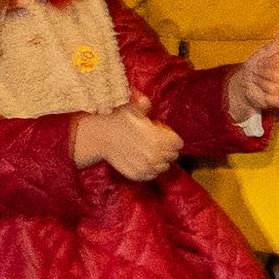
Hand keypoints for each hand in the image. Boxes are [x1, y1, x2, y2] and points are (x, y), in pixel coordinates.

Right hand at [68, 104, 183, 180]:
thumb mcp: (132, 108)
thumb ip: (144, 105)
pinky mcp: (138, 175)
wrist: (100, 137)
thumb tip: (147, 102)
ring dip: (160, 160)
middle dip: (167, 149)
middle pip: (173, 156)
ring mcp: (146, 167)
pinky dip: (150, 170)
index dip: (172, 138)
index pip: (178, 144)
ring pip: (164, 167)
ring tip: (150, 152)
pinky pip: (152, 176)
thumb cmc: (117, 121)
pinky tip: (143, 161)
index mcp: (159, 140)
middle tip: (156, 143)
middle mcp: (155, 156)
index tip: (164, 135)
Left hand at [226, 31, 278, 117]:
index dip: (268, 62)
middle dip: (263, 74)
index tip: (258, 62)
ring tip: (258, 82)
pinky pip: (278, 100)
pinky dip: (267, 98)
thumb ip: (275, 43)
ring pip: (276, 87)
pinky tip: (264, 95)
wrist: (247, 84)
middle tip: (257, 73)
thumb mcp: (262, 52)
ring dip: (262, 85)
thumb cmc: (256, 66)